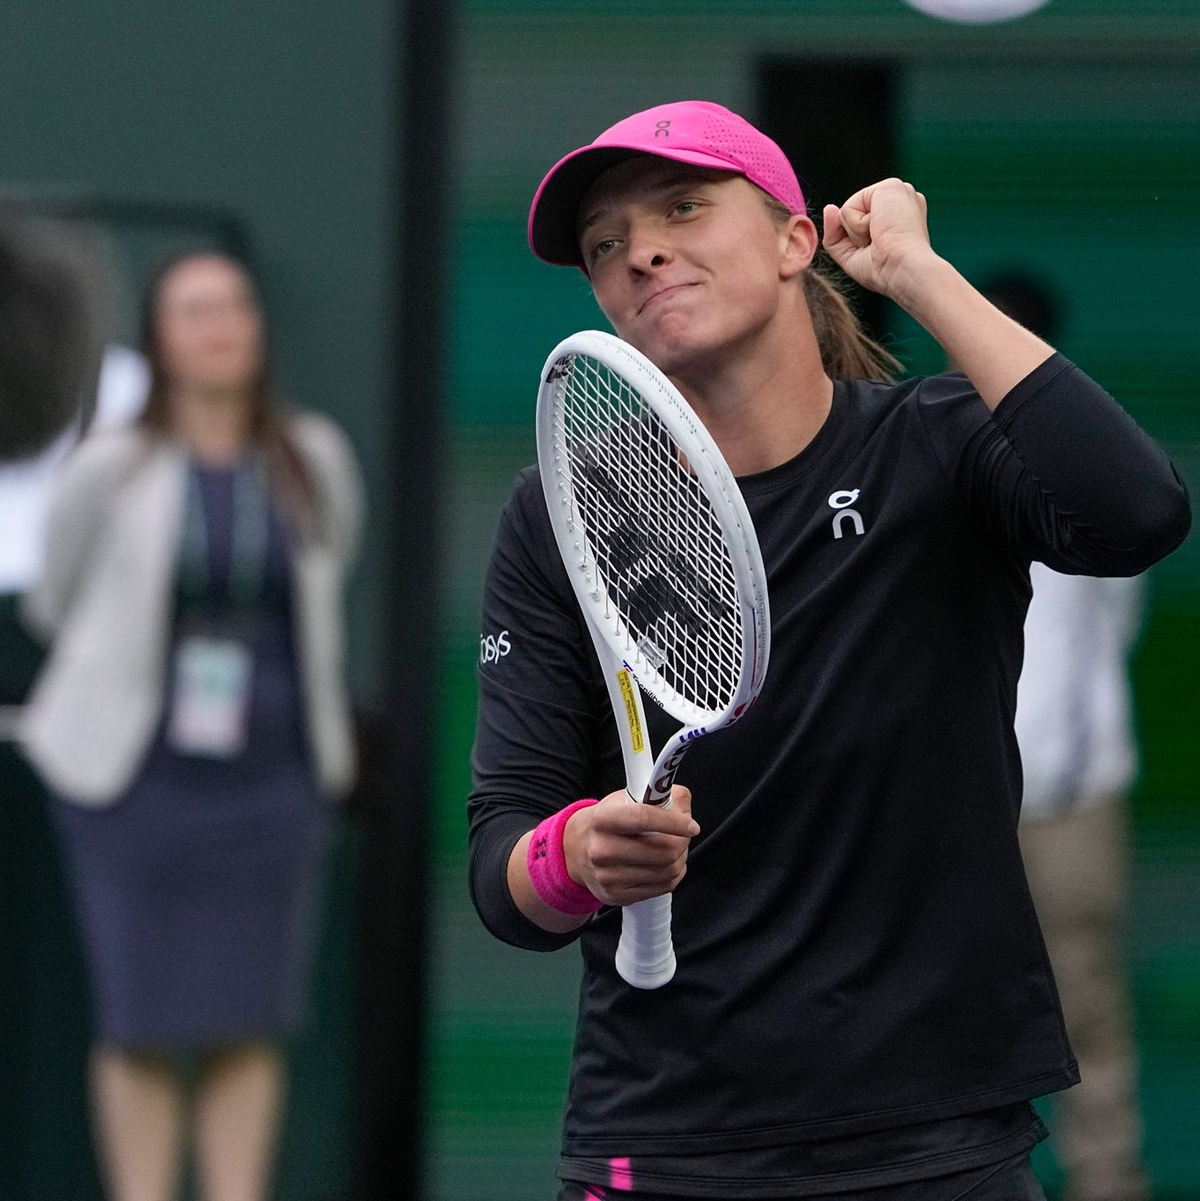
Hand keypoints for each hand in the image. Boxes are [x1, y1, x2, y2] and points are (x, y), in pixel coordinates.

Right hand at [563, 785, 697, 906]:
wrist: (575, 850)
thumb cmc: (605, 822)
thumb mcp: (624, 799)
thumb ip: (657, 794)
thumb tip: (683, 802)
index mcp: (603, 819)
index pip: (644, 818)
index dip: (674, 821)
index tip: (691, 825)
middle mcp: (602, 849)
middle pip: (662, 850)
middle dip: (682, 841)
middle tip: (685, 834)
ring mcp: (608, 876)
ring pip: (667, 870)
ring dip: (680, 858)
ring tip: (675, 847)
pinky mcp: (617, 895)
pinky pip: (663, 887)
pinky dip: (674, 874)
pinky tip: (666, 864)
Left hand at [822, 178, 938, 302]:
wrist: (903, 270)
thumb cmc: (884, 270)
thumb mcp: (852, 255)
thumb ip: (835, 233)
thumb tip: (828, 208)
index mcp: (896, 216)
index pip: (857, 223)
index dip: (858, 244)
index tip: (881, 253)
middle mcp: (899, 200)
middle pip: (851, 216)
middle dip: (856, 237)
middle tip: (880, 246)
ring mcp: (897, 191)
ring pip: (848, 211)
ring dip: (858, 232)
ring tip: (881, 237)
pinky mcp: (890, 186)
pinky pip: (848, 208)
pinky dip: (857, 225)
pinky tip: (879, 228)